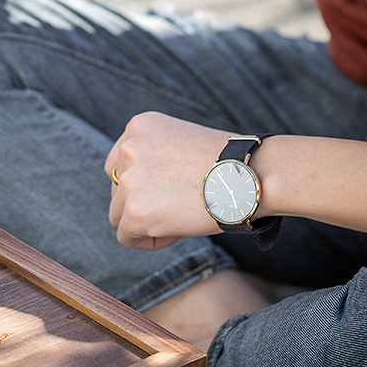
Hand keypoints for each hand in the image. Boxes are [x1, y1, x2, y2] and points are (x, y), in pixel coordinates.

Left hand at [105, 112, 230, 250]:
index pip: (120, 163)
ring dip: (145, 222)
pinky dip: (150, 241)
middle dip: (142, 202)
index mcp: (139, 126)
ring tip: (180, 217)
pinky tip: (176, 230)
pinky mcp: (135, 211)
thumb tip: (140, 189)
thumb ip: (154, 156)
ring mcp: (129, 179)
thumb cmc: (226, 163)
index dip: (143, 183)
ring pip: (119, 215)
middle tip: (178, 205)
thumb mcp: (180, 142)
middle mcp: (128, 147)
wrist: (250, 175)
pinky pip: (127, 237)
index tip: (170, 188)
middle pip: (117, 189)